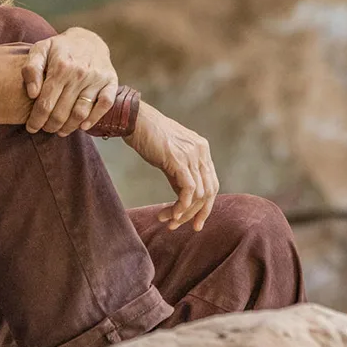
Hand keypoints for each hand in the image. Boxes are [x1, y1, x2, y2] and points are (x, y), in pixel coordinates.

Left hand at [21, 27, 118, 135]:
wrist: (88, 39)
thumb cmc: (59, 48)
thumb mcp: (40, 49)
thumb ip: (31, 69)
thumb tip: (32, 94)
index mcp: (60, 67)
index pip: (45, 102)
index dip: (37, 119)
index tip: (31, 127)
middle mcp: (79, 74)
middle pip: (62, 111)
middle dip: (50, 126)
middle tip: (45, 129)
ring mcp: (96, 79)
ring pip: (81, 112)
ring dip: (69, 127)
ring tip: (60, 131)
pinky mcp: (110, 81)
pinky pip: (104, 105)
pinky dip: (94, 119)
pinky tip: (83, 126)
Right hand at [124, 103, 218, 230]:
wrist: (134, 119)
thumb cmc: (147, 135)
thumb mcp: (169, 154)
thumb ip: (180, 172)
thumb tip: (183, 197)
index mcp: (201, 149)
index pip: (212, 183)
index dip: (206, 206)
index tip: (194, 222)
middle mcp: (201, 151)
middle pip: (209, 192)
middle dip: (197, 214)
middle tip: (181, 227)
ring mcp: (191, 155)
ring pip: (199, 194)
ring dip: (184, 213)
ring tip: (168, 221)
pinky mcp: (178, 160)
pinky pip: (189, 190)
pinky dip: (182, 207)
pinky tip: (171, 215)